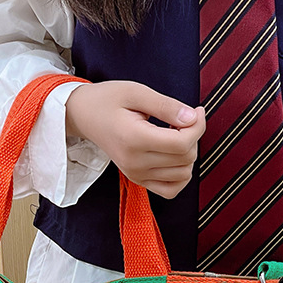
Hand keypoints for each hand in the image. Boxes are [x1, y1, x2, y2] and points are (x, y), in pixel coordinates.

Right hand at [65, 80, 205, 198]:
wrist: (84, 116)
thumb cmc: (108, 100)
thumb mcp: (137, 92)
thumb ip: (166, 106)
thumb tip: (193, 118)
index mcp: (134, 139)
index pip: (182, 143)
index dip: (198, 126)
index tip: (196, 111)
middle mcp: (135, 163)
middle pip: (185, 158)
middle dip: (193, 136)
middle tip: (182, 119)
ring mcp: (136, 174)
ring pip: (183, 174)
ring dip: (188, 154)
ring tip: (175, 135)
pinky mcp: (138, 180)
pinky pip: (171, 190)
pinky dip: (181, 175)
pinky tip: (174, 156)